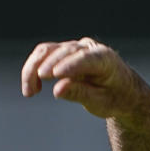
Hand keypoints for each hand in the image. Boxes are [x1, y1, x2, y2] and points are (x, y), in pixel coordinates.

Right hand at [20, 37, 149, 123]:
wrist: (121, 90)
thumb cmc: (115, 98)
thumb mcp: (102, 102)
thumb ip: (81, 94)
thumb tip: (57, 90)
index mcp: (105, 58)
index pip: (84, 58)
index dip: (69, 65)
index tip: (54, 75)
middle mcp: (88, 48)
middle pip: (62, 51)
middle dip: (45, 67)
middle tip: (32, 89)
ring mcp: (75, 48)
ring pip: (48, 50)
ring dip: (34, 68)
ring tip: (29, 92)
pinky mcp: (64, 52)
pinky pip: (45, 55)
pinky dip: (34, 69)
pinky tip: (32, 89)